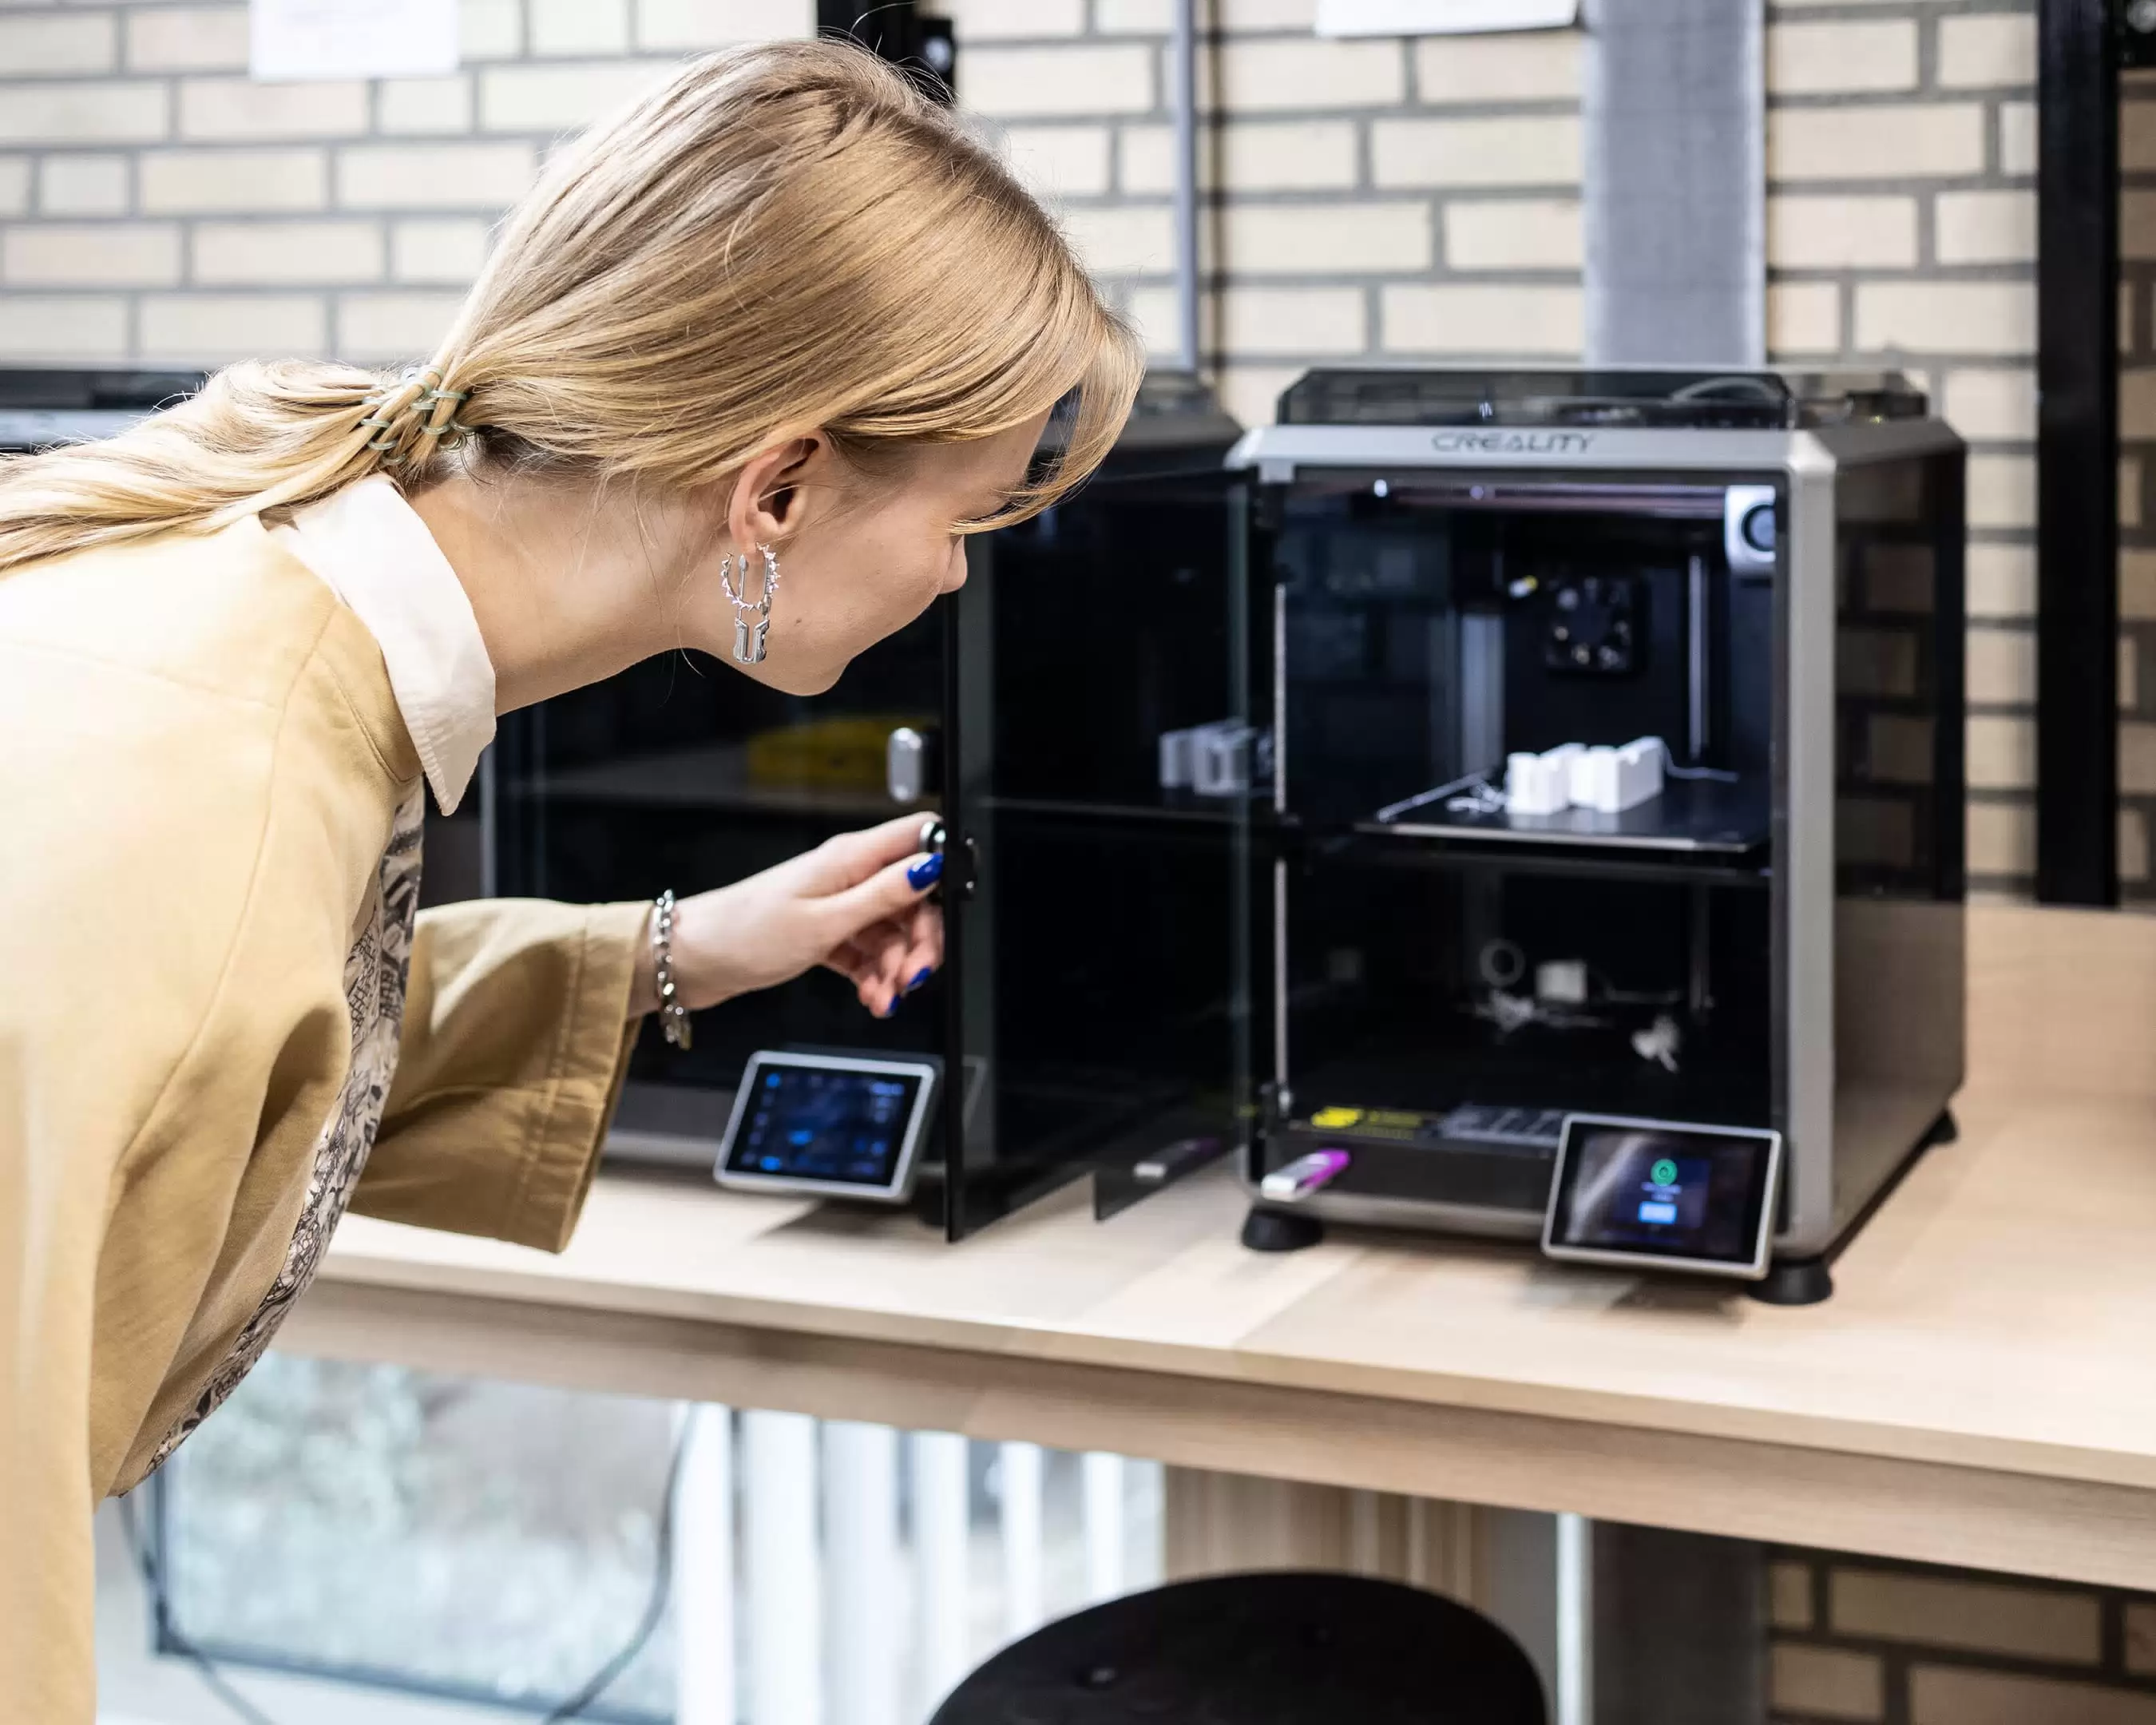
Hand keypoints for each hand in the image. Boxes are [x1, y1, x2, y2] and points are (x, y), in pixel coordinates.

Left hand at [634, 813, 945, 1020]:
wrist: (693, 961)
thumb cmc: (744, 934)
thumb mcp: (825, 921)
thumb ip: (883, 895)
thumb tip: (931, 866)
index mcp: (850, 857)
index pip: (918, 836)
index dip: (943, 866)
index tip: (947, 911)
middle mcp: (848, 874)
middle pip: (914, 896)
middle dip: (921, 940)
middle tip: (913, 977)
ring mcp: (837, 903)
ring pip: (892, 930)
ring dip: (896, 968)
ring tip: (884, 997)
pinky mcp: (825, 931)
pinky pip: (867, 951)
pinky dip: (874, 975)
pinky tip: (871, 997)